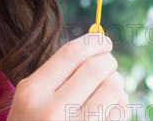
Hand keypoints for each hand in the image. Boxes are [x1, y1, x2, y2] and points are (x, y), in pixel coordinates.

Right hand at [7, 34, 128, 119]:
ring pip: (113, 87)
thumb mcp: (32, 97)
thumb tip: (98, 40)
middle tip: (108, 64)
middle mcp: (52, 112)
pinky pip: (120, 110)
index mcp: (33, 93)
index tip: (104, 42)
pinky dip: (119, 103)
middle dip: (108, 61)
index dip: (94, 41)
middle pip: (97, 68)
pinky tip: (109, 107)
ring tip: (108, 87)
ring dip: (116, 82)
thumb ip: (60, 70)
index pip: (73, 53)